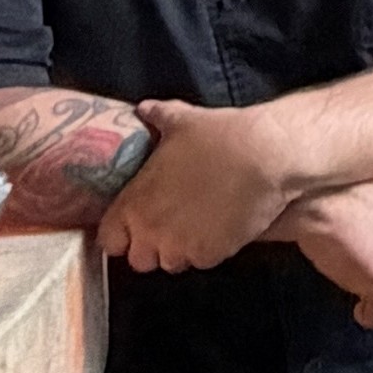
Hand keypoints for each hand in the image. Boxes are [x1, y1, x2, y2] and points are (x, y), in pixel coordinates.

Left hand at [99, 100, 301, 275]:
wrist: (263, 157)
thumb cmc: (219, 137)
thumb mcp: (182, 121)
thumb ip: (158, 117)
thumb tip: (146, 109)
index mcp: (134, 203)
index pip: (109, 240)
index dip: (121, 233)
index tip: (133, 224)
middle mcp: (152, 230)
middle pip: (139, 260)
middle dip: (151, 246)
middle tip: (168, 226)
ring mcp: (182, 246)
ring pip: (172, 263)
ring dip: (180, 249)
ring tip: (196, 226)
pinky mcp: (211, 254)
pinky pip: (202, 262)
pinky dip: (208, 250)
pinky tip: (219, 227)